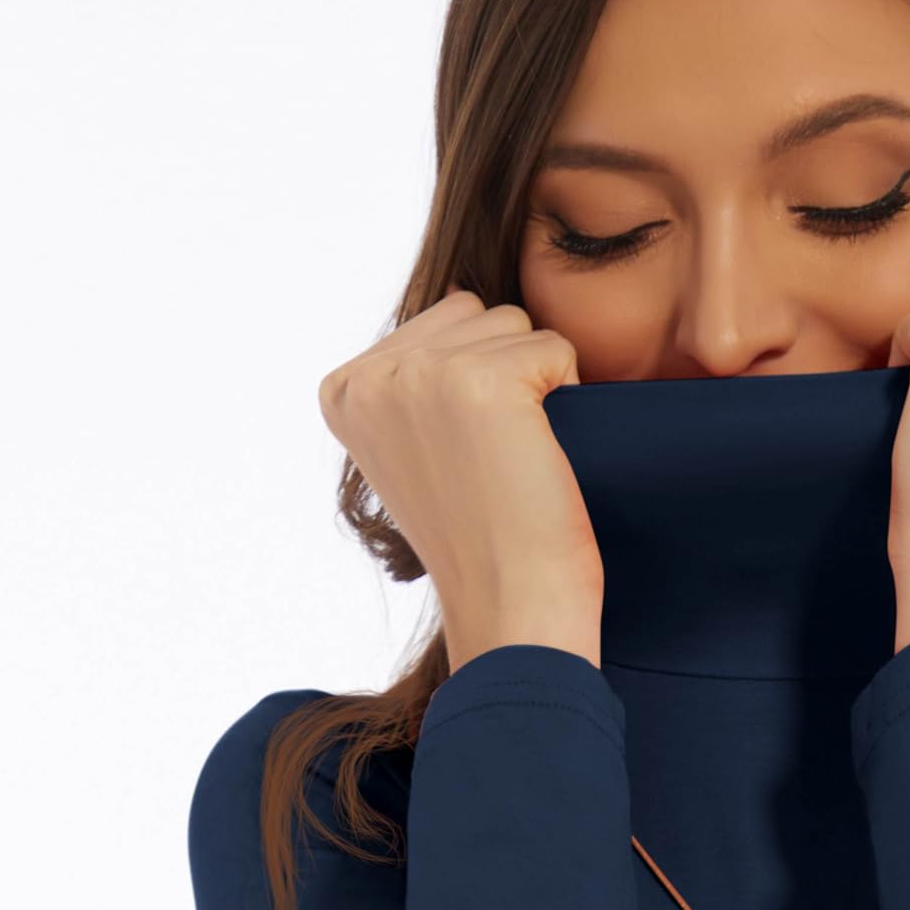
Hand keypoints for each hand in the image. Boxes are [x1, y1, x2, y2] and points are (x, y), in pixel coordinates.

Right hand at [317, 290, 605, 673]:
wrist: (511, 607)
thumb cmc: (481, 538)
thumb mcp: (414, 447)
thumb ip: (415, 377)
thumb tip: (460, 301)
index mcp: (342, 389)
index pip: (441, 323)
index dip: (475, 383)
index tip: (462, 458)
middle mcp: (371, 376)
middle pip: (476, 314)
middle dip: (504, 375)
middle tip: (492, 461)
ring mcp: (421, 375)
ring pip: (514, 325)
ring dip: (534, 386)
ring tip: (511, 459)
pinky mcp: (481, 381)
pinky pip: (555, 349)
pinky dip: (568, 396)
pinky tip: (537, 456)